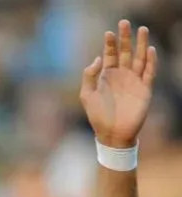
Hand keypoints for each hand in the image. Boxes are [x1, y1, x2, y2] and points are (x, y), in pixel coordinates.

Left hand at [81, 20, 157, 148]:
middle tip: (124, 22)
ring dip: (141, 44)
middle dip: (125, 38)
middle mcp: (122, 76)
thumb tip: (97, 58)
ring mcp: (134, 81)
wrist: (111, 134)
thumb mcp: (87, 95)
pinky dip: (150, 61)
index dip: (110, 44)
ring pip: (139, 58)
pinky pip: (149, 72)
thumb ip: (89, 76)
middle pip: (125, 52)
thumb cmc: (97, 116)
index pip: (110, 55)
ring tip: (142, 29)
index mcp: (107, 76)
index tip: (109, 32)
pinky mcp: (144, 89)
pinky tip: (150, 50)